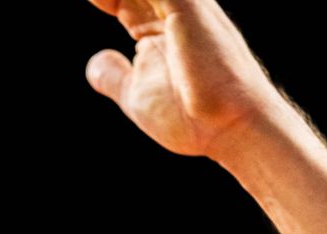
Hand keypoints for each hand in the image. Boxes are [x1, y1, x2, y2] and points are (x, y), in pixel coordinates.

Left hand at [82, 0, 292, 159]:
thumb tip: (95, 62)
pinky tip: (104, 0)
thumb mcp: (137, 96)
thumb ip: (115, 76)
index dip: (104, 0)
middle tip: (96, 2)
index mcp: (160, 29)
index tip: (95, 4)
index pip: (126, 0)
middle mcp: (173, 10)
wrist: (231, 127)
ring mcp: (182, 5)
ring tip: (99, 0)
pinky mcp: (187, 4)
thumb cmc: (193, 118)